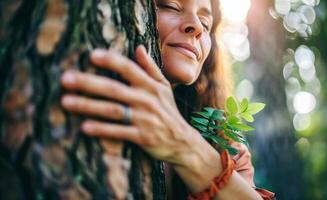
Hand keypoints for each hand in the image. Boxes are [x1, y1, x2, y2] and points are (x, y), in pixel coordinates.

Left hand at [60, 45, 205, 165]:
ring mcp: (144, 119)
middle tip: (65, 78)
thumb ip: (150, 68)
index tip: (91, 55)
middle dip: (88, 82)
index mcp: (150, 86)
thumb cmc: (168, 111)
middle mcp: (147, 100)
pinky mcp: (142, 137)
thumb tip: (138, 47)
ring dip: (88, 105)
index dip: (111, 61)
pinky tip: (84, 127)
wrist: (182, 142)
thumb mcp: (164, 87)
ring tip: (65, 101)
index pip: (129, 68)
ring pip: (112, 110)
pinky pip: (119, 132)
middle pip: (114, 88)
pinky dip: (102, 129)